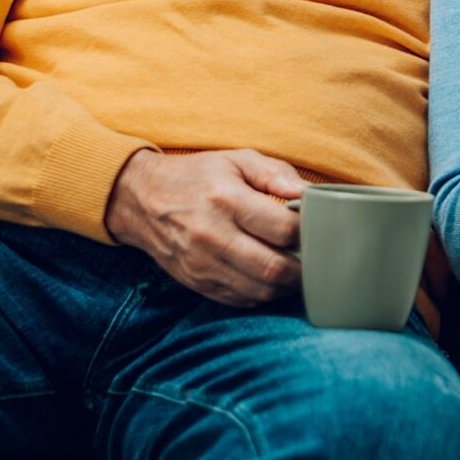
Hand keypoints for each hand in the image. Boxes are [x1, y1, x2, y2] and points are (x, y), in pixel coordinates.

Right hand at [104, 148, 304, 306]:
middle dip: (303, 268)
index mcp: (227, 200)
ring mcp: (202, 264)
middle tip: (315, 258)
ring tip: (296, 270)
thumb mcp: (236, 160)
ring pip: (259, 291)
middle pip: (273, 268)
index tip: (318, 228)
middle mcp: (213, 236)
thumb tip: (308, 193)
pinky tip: (269, 278)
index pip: (282, 229)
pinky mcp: (197, 282)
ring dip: (285, 286)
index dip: (308, 232)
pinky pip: (240, 300)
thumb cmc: (197, 177)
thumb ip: (275, 173)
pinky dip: (262, 294)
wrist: (141, 199)